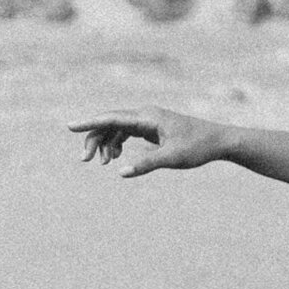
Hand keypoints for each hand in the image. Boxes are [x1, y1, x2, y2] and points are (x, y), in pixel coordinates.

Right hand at [67, 106, 229, 176]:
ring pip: (116, 129)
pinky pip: (125, 133)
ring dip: (105, 144)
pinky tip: (116, 158)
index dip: (88, 123)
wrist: (220, 142)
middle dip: (94, 140)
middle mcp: (144, 115)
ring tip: (104, 163)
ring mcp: (147, 121)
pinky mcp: (151, 129)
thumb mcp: (172, 158)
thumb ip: (145, 164)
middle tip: (85, 160)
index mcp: (147, 117)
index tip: (69, 126)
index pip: (110, 118)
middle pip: (109, 123)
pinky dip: (116, 145)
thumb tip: (121, 172)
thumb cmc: (198, 147)